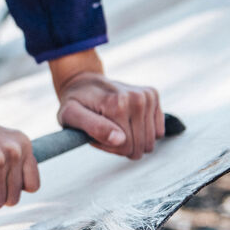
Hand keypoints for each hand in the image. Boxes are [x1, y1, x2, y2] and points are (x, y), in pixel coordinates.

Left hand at [49, 49, 163, 159]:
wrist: (84, 82)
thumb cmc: (76, 102)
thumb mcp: (71, 116)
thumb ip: (94, 128)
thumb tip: (120, 140)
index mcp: (117, 104)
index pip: (125, 146)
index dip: (109, 148)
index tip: (96, 137)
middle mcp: (136, 98)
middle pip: (139, 145)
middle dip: (121, 145)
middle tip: (105, 133)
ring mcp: (147, 96)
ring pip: (150, 140)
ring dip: (132, 139)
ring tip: (114, 127)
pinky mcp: (153, 95)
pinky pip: (157, 131)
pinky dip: (143, 132)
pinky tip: (128, 123)